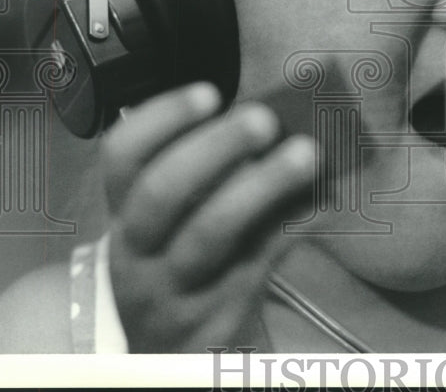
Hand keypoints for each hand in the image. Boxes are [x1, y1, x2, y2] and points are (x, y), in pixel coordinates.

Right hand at [100, 82, 313, 352]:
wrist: (173, 353)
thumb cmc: (184, 263)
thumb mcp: (177, 224)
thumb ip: (213, 174)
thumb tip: (279, 120)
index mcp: (125, 212)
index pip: (122, 157)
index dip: (160, 118)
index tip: (210, 92)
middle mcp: (138, 250)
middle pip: (161, 193)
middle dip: (214, 147)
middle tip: (263, 117)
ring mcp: (175, 287)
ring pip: (210, 234)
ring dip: (261, 186)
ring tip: (306, 153)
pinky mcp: (219, 313)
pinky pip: (259, 260)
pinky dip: (293, 222)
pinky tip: (322, 197)